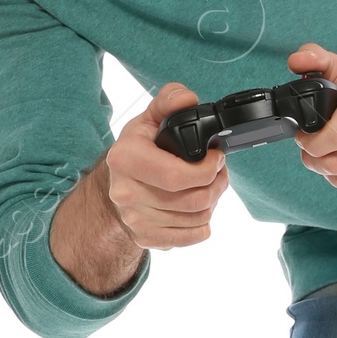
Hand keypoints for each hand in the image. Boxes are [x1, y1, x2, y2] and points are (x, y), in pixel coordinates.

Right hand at [104, 82, 230, 247]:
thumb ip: (170, 101)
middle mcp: (125, 193)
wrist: (117, 184)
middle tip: (219, 172)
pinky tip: (198, 209)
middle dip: (217, 184)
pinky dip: (203, 224)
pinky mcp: (146, 238)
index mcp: (125, 159)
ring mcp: (134, 220)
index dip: (207, 169)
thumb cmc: (140, 149)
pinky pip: (190, 237)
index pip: (177, 176)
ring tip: (208, 186)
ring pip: (197, 218)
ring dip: (212, 202)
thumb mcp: (150, 118)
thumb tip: (188, 99)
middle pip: (193, 200)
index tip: (216, 158)